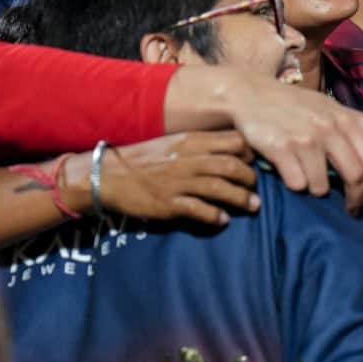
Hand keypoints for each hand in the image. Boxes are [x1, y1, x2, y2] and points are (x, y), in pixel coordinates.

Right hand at [74, 131, 258, 226]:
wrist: (107, 174)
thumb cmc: (141, 159)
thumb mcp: (172, 143)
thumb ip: (198, 146)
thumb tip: (226, 154)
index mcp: (190, 141)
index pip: (232, 141)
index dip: (249, 153)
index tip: (253, 163)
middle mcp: (187, 159)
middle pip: (231, 165)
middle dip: (250, 178)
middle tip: (255, 188)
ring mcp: (178, 181)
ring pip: (220, 188)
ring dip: (241, 198)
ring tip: (253, 206)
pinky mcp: (168, 203)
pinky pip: (199, 209)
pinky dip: (215, 216)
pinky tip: (223, 220)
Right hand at [211, 72, 362, 214]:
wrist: (250, 94)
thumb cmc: (294, 104)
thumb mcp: (332, 107)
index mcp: (345, 121)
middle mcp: (328, 129)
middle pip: (355, 177)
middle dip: (354, 200)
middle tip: (350, 210)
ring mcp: (304, 139)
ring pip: (321, 185)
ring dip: (317, 191)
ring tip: (309, 184)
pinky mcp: (279, 148)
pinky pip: (296, 183)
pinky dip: (295, 185)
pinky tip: (289, 175)